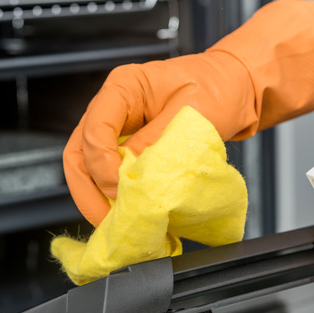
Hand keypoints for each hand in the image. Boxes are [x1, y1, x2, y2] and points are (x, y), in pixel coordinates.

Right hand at [64, 0, 313, 225]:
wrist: (234, 89)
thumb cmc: (218, 88)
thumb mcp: (193, 112)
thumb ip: (157, 142)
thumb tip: (132, 176)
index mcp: (123, 87)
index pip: (95, 130)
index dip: (102, 165)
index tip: (121, 189)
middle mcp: (112, 108)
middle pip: (79, 154)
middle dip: (88, 191)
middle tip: (107, 220)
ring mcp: (116, 129)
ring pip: (86, 169)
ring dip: (96, 199)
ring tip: (114, 225)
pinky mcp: (126, 148)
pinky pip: (107, 175)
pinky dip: (112, 198)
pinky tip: (126, 215)